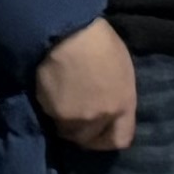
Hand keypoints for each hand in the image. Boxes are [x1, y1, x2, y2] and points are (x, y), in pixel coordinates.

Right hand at [34, 19, 135, 155]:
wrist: (67, 33)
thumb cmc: (98, 41)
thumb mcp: (121, 70)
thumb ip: (116, 95)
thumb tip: (107, 105)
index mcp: (123, 104)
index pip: (120, 139)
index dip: (107, 138)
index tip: (99, 132)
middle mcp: (101, 117)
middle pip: (88, 139)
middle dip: (82, 130)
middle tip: (74, 114)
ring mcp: (75, 117)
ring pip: (67, 131)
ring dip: (63, 122)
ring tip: (60, 103)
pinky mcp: (52, 112)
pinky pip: (51, 119)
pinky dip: (50, 110)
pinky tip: (50, 93)